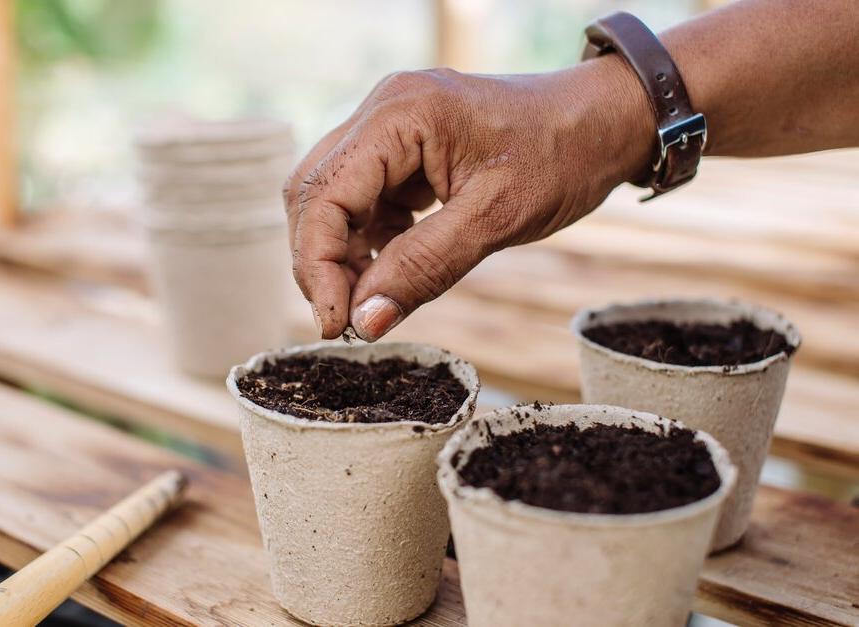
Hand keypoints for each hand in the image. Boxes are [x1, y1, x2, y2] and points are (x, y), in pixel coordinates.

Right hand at [284, 56, 652, 340]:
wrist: (605, 122)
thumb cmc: (563, 156)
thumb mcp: (496, 219)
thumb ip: (424, 268)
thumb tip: (364, 322)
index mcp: (400, 114)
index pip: (324, 194)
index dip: (317, 265)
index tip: (335, 324)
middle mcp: (383, 109)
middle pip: (314, 192)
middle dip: (321, 261)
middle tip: (346, 320)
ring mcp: (391, 125)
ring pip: (334, 197)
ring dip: (342, 253)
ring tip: (372, 299)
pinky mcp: (404, 146)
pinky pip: (364, 197)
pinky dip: (368, 240)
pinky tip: (391, 268)